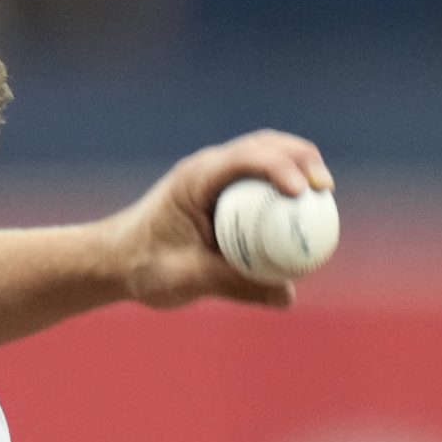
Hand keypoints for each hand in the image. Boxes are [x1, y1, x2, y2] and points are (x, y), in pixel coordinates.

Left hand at [109, 130, 334, 311]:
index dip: (280, 167)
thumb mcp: (186, 280)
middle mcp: (208, 168)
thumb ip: (235, 285)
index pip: (245, 159)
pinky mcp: (223, 191)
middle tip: (326, 188)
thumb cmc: (143, 267)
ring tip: (325, 192)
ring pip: (267, 156)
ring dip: (298, 166)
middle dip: (302, 158)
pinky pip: (261, 183)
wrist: (116, 261)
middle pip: (265, 145)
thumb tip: (288, 295)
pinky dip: (285, 189)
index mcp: (195, 179)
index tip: (303, 193)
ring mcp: (216, 176)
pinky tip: (305, 212)